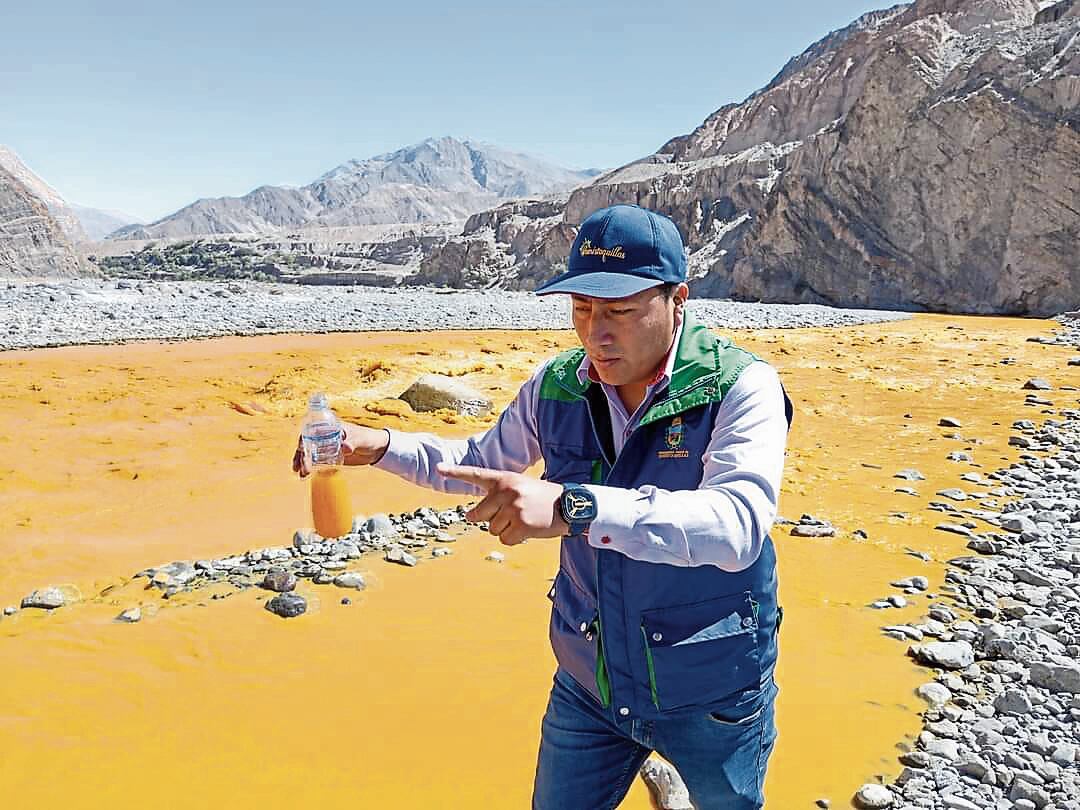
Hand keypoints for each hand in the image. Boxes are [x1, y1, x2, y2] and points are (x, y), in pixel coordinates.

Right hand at [293, 421, 389, 477]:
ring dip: (302, 463)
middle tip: (302, 468)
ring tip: (301, 474)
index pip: (310, 431)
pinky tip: (304, 476)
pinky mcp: (329, 458)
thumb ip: (352, 443)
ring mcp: (325, 447)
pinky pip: (315, 462)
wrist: (376, 450)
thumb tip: (345, 448)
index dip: (303, 440)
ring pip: (308, 454)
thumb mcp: (360, 439)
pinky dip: (309, 468)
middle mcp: (324, 436)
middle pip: (307, 444)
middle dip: (301, 455)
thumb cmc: (368, 439)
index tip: (301, 450)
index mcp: (329, 427)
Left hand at [437, 463, 569, 545]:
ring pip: (492, 530)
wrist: (570, 505)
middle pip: (479, 514)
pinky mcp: (521, 524)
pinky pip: (505, 540)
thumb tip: (473, 516)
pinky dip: (516, 539)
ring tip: (525, 520)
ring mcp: (513, 508)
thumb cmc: (542, 498)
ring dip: (507, 530)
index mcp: (505, 479)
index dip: (455, 472)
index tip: (438, 468)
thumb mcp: (520, 487)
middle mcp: (506, 491)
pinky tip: (529, 529)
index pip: (476, 474)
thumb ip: (498, 497)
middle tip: (511, 515)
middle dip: (490, 519)